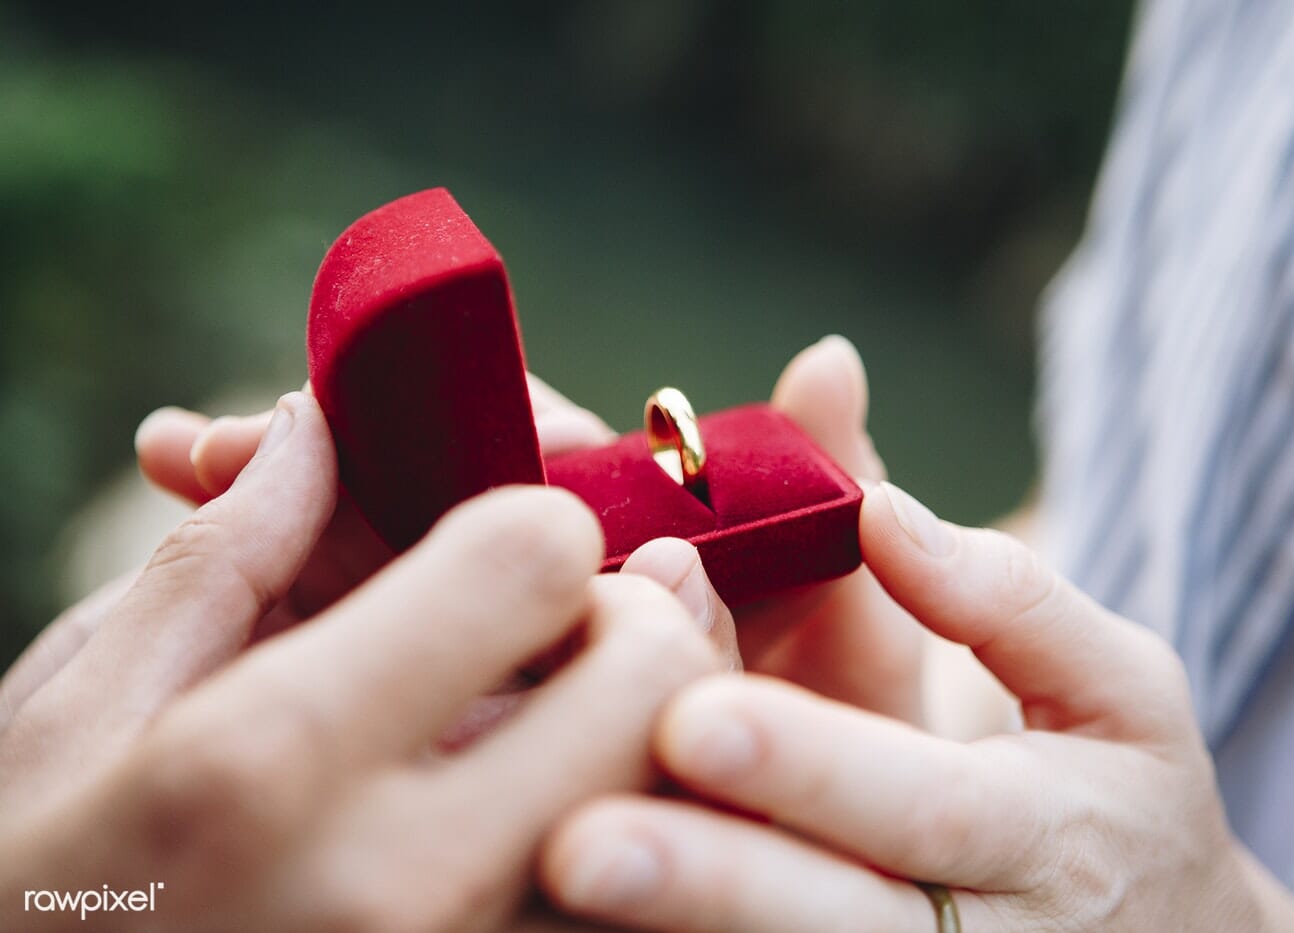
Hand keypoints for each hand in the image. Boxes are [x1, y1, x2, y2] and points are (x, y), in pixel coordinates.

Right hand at [0, 392, 720, 931]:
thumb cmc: (17, 883)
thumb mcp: (75, 708)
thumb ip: (225, 553)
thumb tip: (314, 426)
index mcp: (272, 758)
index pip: (532, 559)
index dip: (529, 511)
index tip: (493, 532)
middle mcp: (399, 880)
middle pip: (652, 682)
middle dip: (631, 614)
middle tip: (558, 620)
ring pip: (667, 798)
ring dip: (639, 726)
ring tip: (550, 708)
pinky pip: (621, 896)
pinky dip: (613, 820)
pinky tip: (533, 791)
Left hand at [537, 482, 1293, 931]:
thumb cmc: (1118, 798)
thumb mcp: (1122, 688)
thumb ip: (1008, 599)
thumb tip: (882, 511)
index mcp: (1048, 839)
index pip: (926, 807)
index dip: (813, 763)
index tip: (693, 713)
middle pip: (835, 922)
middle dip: (707, 882)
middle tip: (578, 843)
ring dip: (676, 932)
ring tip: (557, 876)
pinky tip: (568, 930)